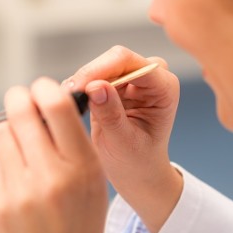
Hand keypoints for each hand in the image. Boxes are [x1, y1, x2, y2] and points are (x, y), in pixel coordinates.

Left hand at [0, 77, 107, 232]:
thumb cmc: (79, 229)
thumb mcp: (92, 182)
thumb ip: (72, 142)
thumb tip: (47, 100)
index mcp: (83, 166)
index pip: (56, 103)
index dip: (43, 87)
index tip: (40, 88)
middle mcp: (52, 175)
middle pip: (21, 109)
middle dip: (19, 98)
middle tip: (21, 101)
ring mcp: (22, 191)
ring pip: (1, 131)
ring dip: (8, 128)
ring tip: (19, 141)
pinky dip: (4, 161)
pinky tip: (16, 176)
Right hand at [65, 46, 182, 232]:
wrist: (138, 173)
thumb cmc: (138, 162)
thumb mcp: (124, 143)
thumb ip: (111, 114)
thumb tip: (94, 86)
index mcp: (164, 88)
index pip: (131, 63)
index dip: (102, 70)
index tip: (79, 87)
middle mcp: (152, 76)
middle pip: (115, 59)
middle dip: (90, 74)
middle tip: (68, 94)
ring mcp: (134, 78)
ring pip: (101, 64)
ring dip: (83, 80)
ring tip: (69, 101)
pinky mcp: (117, 83)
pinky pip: (94, 75)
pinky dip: (81, 85)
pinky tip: (72, 100)